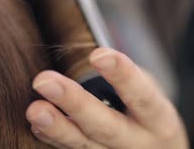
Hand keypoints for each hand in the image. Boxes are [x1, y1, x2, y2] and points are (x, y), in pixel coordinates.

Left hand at [26, 48, 187, 148]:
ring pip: (84, 146)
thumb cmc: (147, 117)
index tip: (98, 54)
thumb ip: (125, 82)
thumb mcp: (150, 96)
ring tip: (34, 109)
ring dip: (56, 127)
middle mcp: (138, 144)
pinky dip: (53, 138)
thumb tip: (89, 55)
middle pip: (106, 126)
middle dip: (74, 103)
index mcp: (158, 119)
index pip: (142, 96)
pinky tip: (37, 124)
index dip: (122, 75)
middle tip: (43, 80)